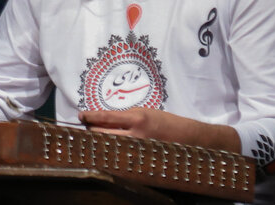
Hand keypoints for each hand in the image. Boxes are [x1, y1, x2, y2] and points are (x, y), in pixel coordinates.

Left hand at [79, 107, 239, 151]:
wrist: (193, 139)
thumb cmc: (168, 122)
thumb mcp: (147, 112)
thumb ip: (126, 117)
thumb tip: (104, 119)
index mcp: (137, 118)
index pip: (105, 117)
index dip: (90, 116)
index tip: (81, 115)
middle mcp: (137, 134)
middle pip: (103, 134)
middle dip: (91, 131)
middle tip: (85, 129)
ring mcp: (140, 150)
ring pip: (110, 147)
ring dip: (100, 143)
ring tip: (93, 141)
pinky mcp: (144, 162)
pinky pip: (122, 159)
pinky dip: (113, 156)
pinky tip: (107, 154)